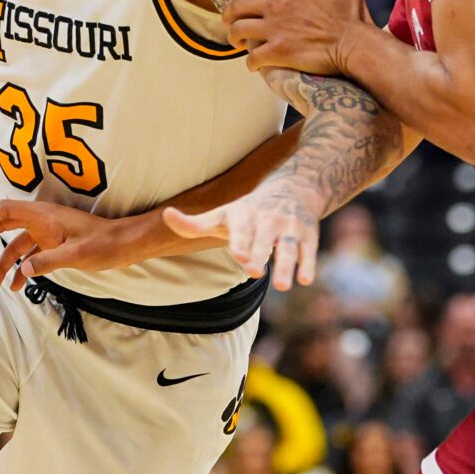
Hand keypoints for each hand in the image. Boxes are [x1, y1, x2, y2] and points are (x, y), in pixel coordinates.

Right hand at [0, 200, 135, 291]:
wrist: (126, 244)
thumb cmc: (105, 244)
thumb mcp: (77, 255)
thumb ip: (48, 262)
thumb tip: (23, 270)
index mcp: (42, 215)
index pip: (3, 211)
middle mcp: (40, 220)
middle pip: (3, 226)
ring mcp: (46, 232)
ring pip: (15, 245)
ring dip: (2, 264)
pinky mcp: (53, 244)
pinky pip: (29, 254)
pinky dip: (20, 268)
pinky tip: (16, 285)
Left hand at [163, 179, 323, 291]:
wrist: (295, 187)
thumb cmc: (249, 211)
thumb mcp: (223, 214)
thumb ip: (195, 224)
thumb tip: (166, 215)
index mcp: (245, 215)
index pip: (241, 230)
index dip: (240, 242)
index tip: (238, 256)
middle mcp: (268, 220)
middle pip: (264, 239)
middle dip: (259, 253)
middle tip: (253, 271)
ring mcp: (290, 227)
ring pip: (287, 247)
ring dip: (286, 265)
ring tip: (283, 286)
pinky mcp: (308, 235)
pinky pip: (308, 251)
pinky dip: (307, 264)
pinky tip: (305, 280)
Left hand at [218, 0, 368, 77]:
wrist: (355, 45)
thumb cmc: (352, 18)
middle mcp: (276, 6)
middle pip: (237, 6)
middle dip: (228, 14)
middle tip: (229, 22)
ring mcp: (275, 29)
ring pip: (238, 31)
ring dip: (234, 38)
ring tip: (237, 44)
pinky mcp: (278, 52)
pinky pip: (252, 57)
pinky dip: (250, 63)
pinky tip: (253, 66)